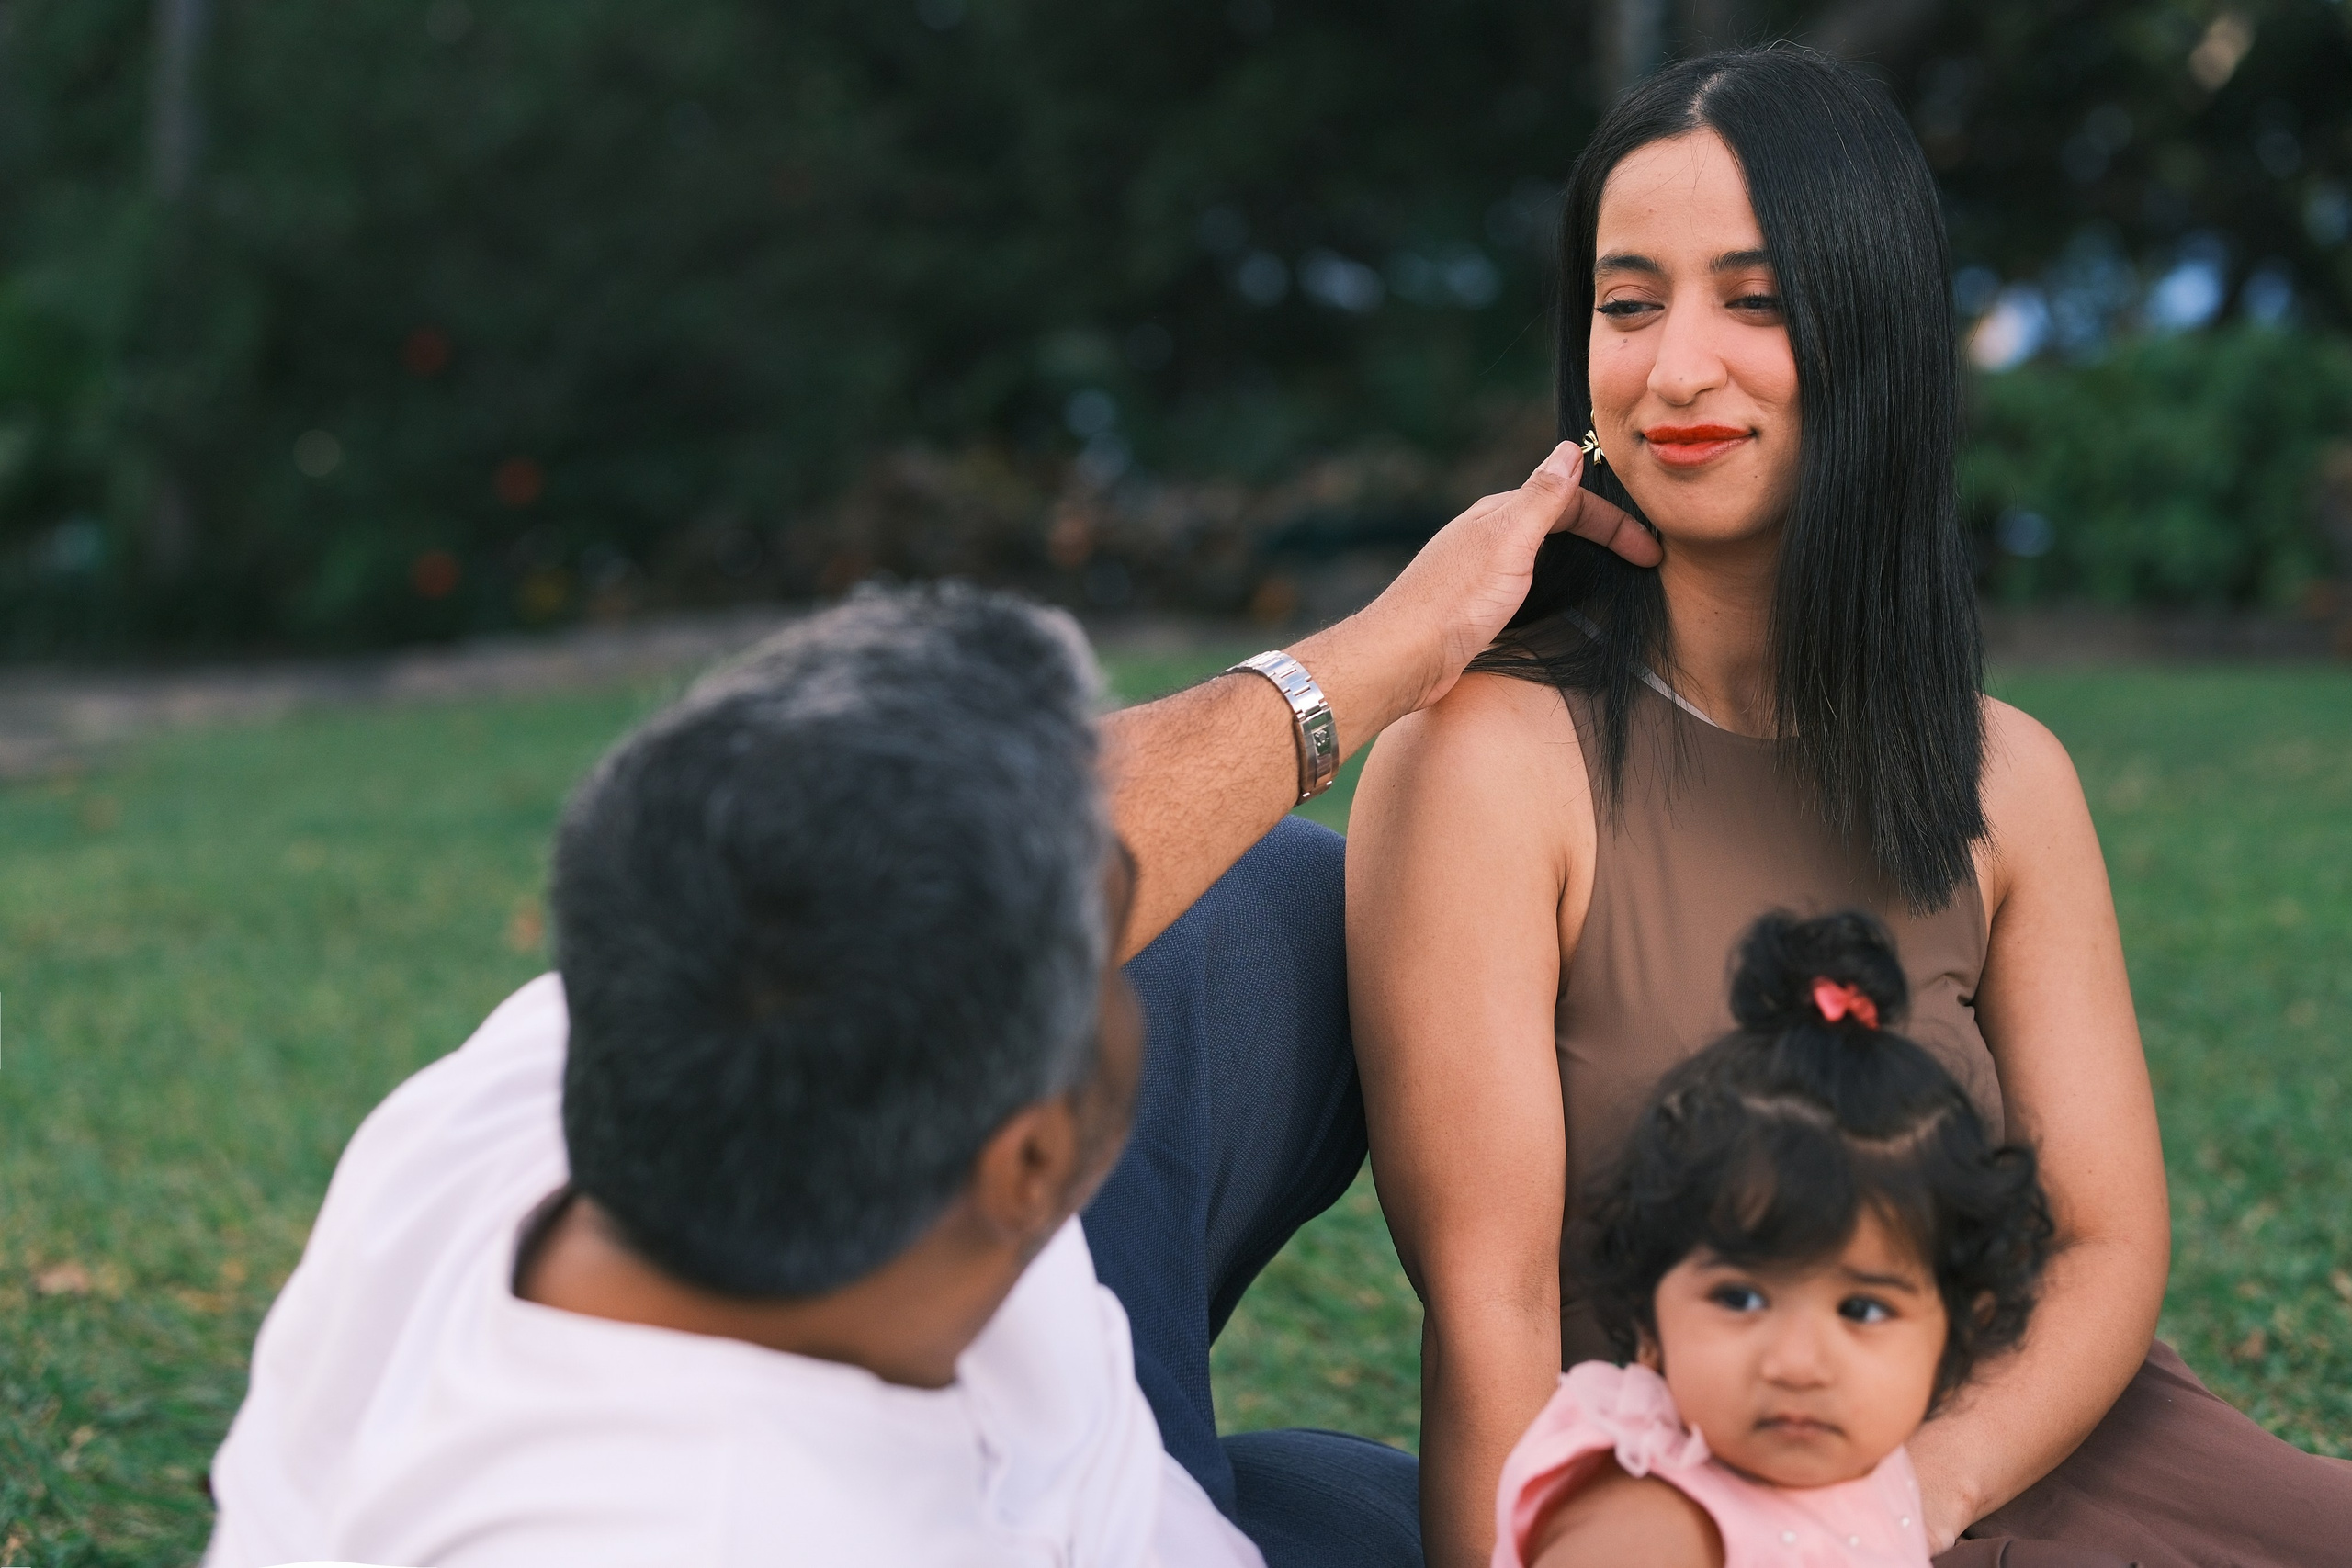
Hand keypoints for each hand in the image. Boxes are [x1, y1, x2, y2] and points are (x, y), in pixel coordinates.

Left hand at [1360, 439, 1656, 716]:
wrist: (1404, 656)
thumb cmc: (1456, 601)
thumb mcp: (1509, 541)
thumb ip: (1541, 497)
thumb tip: (1569, 448)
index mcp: (1499, 513)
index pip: (1570, 500)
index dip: (1614, 522)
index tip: (1650, 551)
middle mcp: (1488, 534)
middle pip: (1557, 521)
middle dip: (1603, 534)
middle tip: (1644, 560)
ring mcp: (1480, 568)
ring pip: (1541, 551)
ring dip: (1579, 556)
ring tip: (1612, 574)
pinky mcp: (1474, 602)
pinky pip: (1526, 580)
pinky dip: (1555, 582)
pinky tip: (1557, 601)